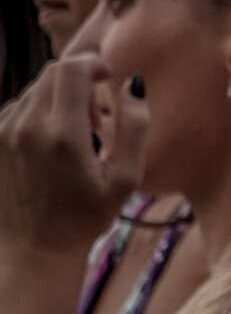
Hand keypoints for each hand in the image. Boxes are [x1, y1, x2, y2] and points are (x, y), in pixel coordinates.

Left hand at [0, 57, 147, 258]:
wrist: (32, 249)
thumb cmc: (84, 217)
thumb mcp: (126, 180)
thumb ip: (135, 128)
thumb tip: (132, 86)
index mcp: (63, 135)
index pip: (71, 69)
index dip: (92, 63)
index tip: (106, 77)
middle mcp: (26, 127)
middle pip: (51, 74)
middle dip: (78, 82)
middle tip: (95, 117)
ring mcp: (3, 133)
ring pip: (34, 91)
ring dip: (58, 100)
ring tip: (73, 134)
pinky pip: (17, 109)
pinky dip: (38, 114)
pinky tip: (50, 143)